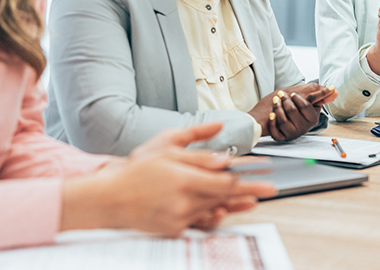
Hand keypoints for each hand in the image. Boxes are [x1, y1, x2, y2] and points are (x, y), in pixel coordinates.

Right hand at [61, 123, 275, 234]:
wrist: (108, 199)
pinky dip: (212, 215)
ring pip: (215, 210)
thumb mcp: (167, 149)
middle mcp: (183, 202)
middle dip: (249, 192)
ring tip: (252, 201)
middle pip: (225, 198)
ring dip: (235, 205)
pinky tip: (224, 211)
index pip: (225, 182)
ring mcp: (178, 218)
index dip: (249, 180)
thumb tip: (224, 155)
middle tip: (270, 190)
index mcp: (183, 180)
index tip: (266, 177)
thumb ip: (198, 151)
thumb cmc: (137, 170)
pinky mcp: (173, 229)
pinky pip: (199, 222)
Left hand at [249, 84, 334, 140]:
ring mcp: (292, 133)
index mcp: (312, 119)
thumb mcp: (307, 98)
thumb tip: (335, 91)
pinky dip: (272, 121)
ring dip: (277, 108)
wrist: (277, 116)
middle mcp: (304, 128)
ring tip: (275, 101)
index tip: (292, 93)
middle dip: (285, 100)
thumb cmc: (292, 105)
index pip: (305, 106)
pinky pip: (275, 131)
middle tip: (281, 95)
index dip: (297, 98)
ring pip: (283, 120)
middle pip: (292, 111)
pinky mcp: (282, 138)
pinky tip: (271, 114)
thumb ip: (320, 94)